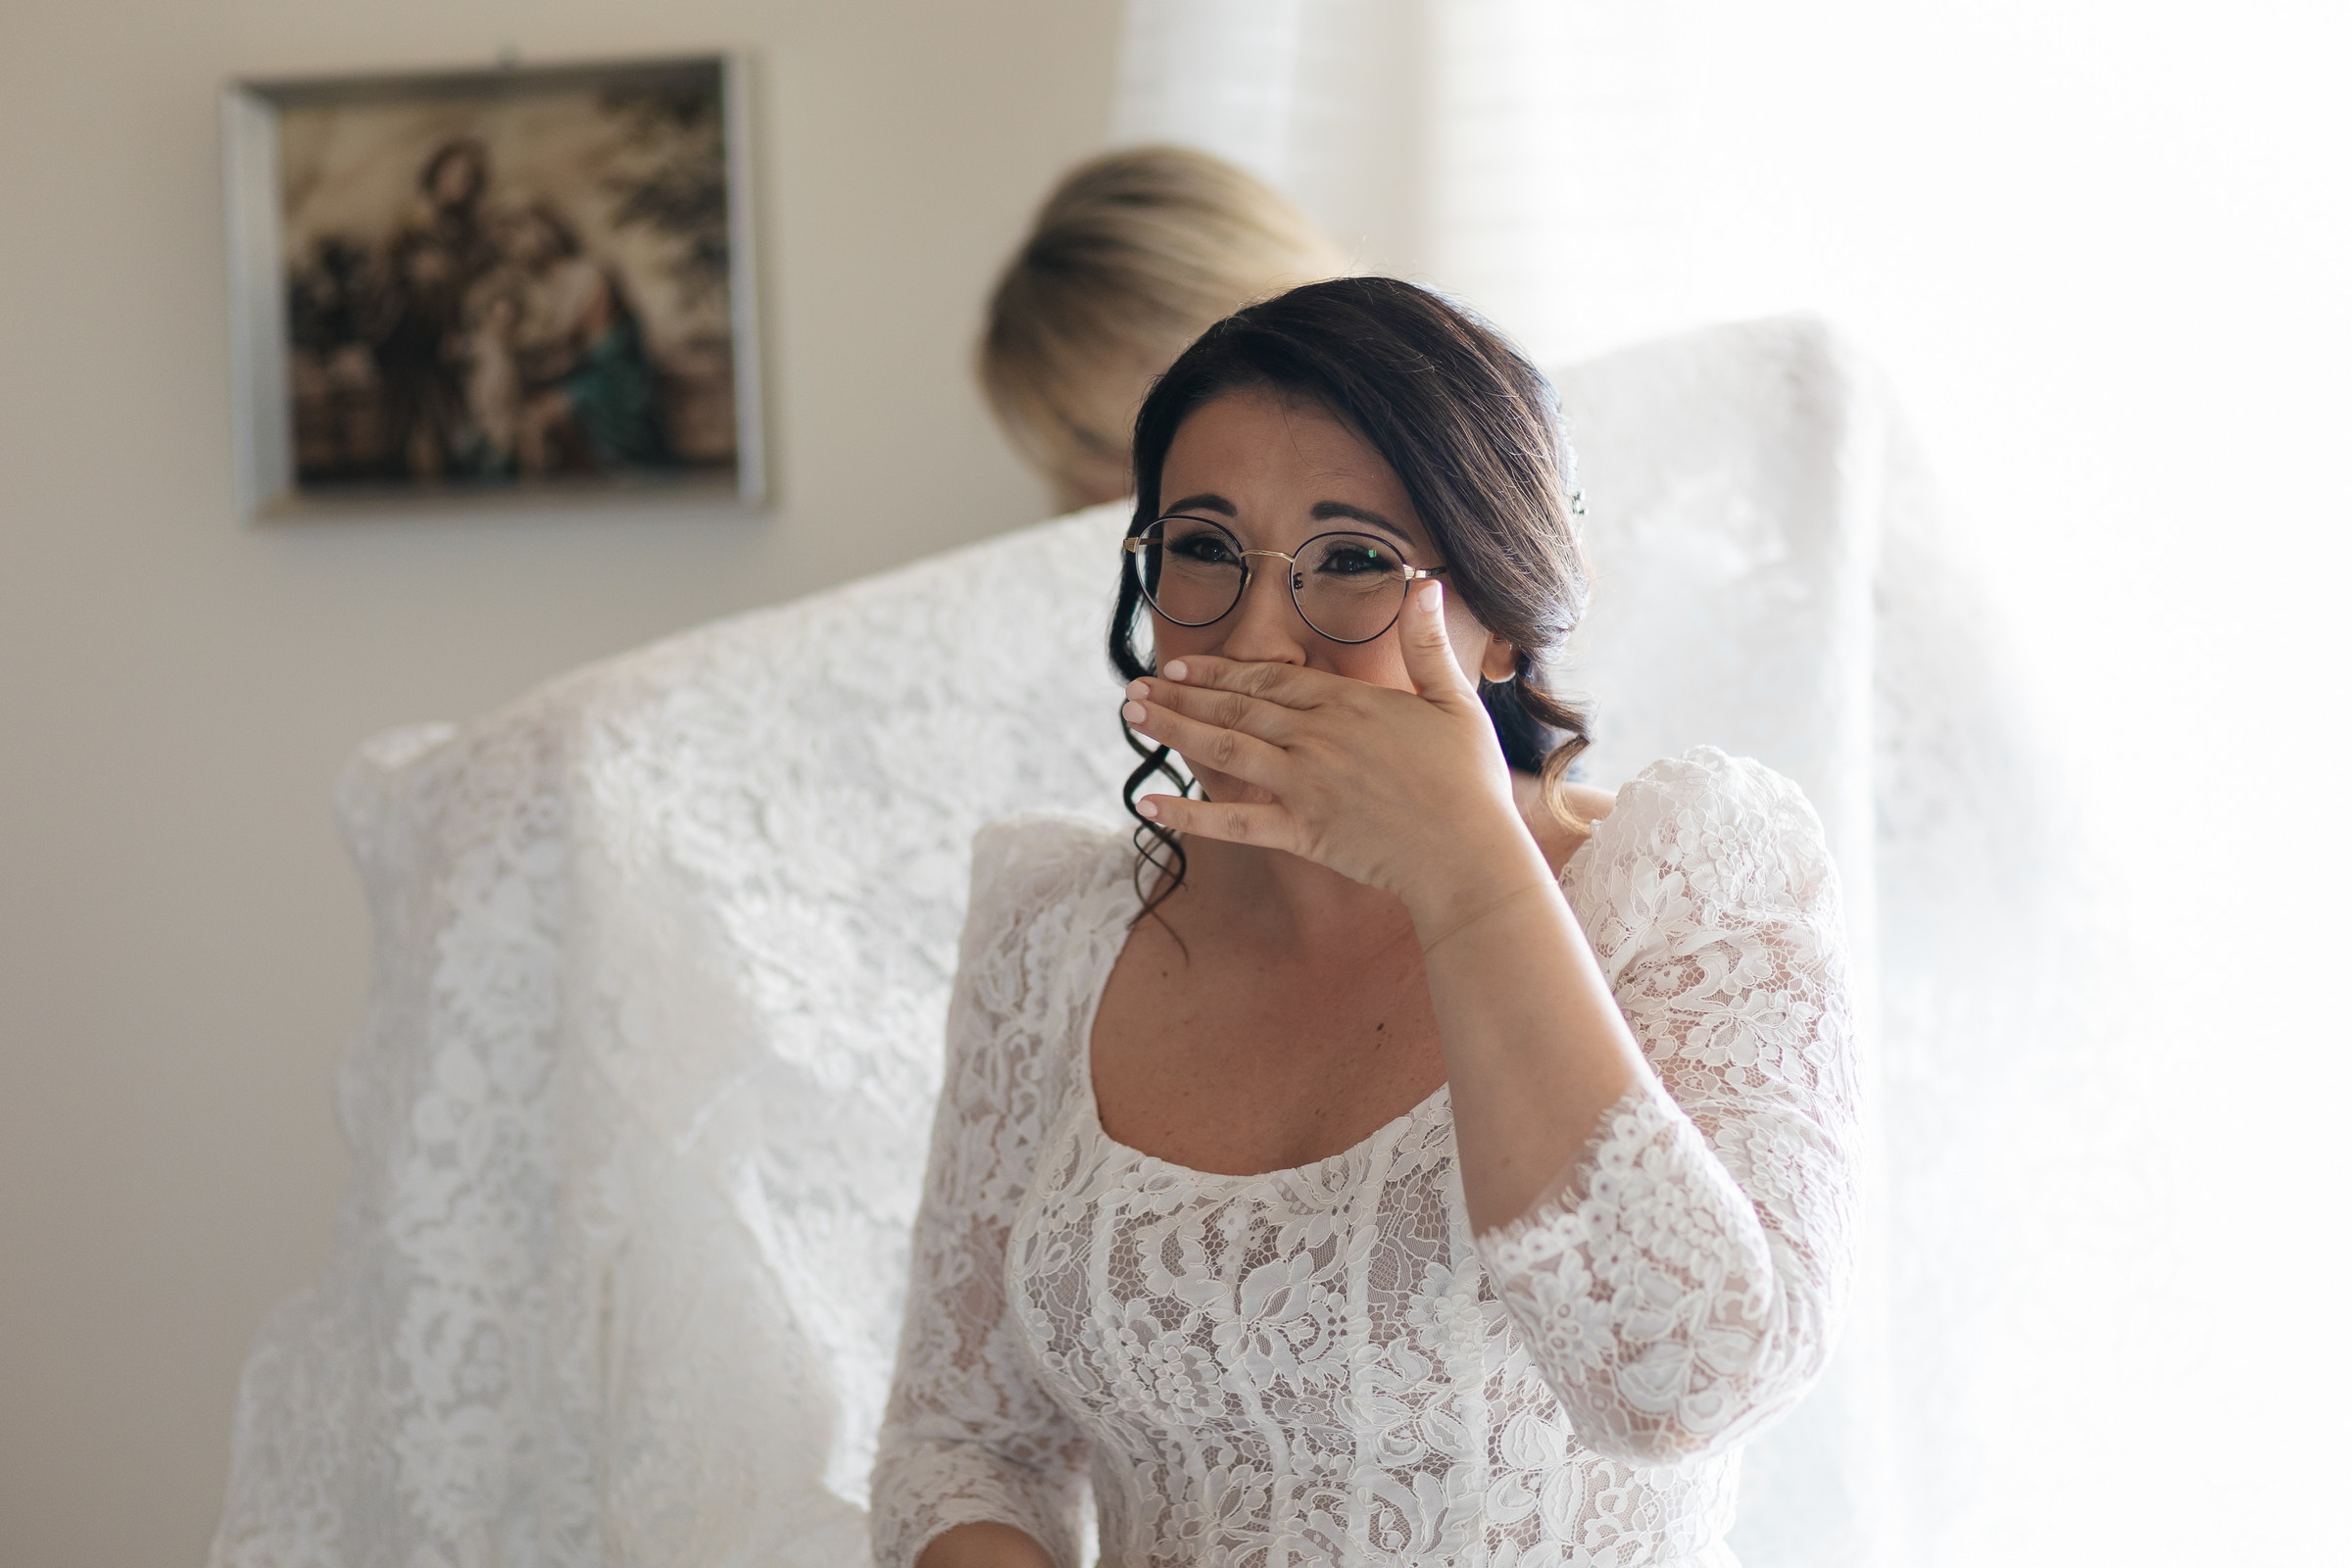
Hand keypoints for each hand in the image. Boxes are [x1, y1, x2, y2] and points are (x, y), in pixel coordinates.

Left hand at [1121, 580, 1552, 923]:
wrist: (1468, 853)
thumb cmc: (1470, 780)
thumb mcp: (1454, 701)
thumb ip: (1427, 645)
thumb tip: (1429, 583)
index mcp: (1348, 702)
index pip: (1269, 678)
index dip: (1220, 671)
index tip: (1181, 667)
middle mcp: (1315, 736)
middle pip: (1235, 707)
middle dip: (1180, 694)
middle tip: (1134, 687)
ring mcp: (1303, 784)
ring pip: (1224, 748)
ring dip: (1173, 730)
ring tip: (1132, 716)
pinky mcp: (1301, 831)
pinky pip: (1234, 821)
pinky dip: (1189, 813)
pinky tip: (1147, 803)